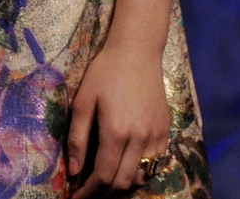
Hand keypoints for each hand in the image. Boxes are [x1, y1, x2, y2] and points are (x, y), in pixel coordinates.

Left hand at [67, 42, 173, 195]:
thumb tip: (74, 170)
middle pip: (123, 182)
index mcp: (117, 132)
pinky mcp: (165, 133)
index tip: (76, 197)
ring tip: (103, 186)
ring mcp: (156, 138)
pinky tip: (125, 170)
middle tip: (87, 194)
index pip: (104, 175)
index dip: (89, 191)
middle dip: (104, 193)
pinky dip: (139, 174)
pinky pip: (154, 165)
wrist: (137, 54)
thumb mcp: (83, 101)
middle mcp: (140, 140)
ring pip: (141, 177)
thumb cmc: (104, 73)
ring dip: (122, 187)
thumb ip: (78, 138)